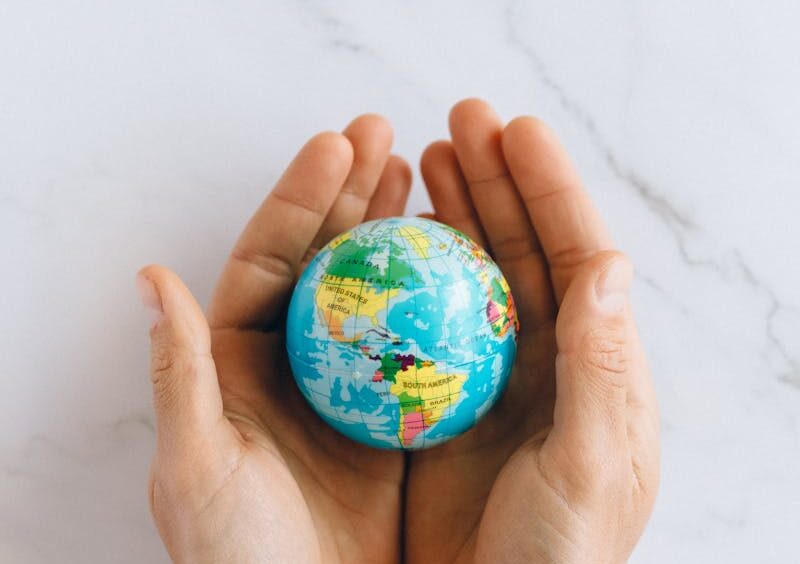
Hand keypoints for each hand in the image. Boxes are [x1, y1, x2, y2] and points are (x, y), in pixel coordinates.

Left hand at [138, 115, 411, 562]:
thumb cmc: (237, 555)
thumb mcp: (198, 465)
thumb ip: (181, 373)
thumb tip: (153, 277)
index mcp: (238, 362)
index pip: (268, 260)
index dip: (299, 198)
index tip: (337, 144)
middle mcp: (295, 361)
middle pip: (324, 259)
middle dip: (350, 193)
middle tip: (386, 137)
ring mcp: (348, 382)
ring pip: (375, 291)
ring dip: (394, 231)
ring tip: (422, 175)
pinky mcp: (393, 413)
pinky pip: (418, 340)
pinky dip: (437, 296)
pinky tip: (460, 259)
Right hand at [405, 100, 659, 562]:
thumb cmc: (556, 556)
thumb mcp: (592, 467)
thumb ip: (604, 371)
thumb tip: (608, 265)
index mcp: (594, 368)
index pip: (578, 259)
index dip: (551, 190)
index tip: (516, 131)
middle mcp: (544, 360)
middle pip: (522, 249)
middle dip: (497, 180)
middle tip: (460, 122)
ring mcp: (486, 374)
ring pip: (473, 273)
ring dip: (455, 212)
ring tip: (424, 158)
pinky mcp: (438, 395)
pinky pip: (425, 315)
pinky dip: (412, 270)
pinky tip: (391, 236)